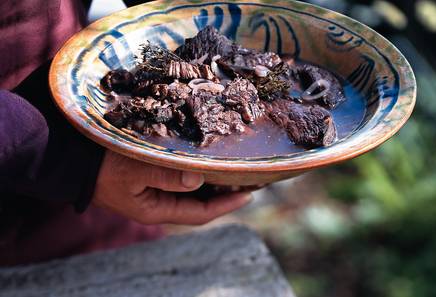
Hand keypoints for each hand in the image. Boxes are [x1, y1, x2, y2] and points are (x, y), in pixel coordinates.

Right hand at [92, 150, 251, 224]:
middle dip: (224, 193)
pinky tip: (207, 162)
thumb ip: (166, 176)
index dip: (226, 206)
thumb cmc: (103, 165)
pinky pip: (181, 180)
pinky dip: (197, 173)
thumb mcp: (134, 170)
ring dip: (212, 183)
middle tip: (248, 178)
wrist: (74, 159)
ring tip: (233, 170)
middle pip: (200, 204)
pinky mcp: (151, 179)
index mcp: (156, 210)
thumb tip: (199, 179)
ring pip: (192, 192)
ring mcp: (154, 192)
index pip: (200, 214)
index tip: (249, 194)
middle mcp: (159, 204)